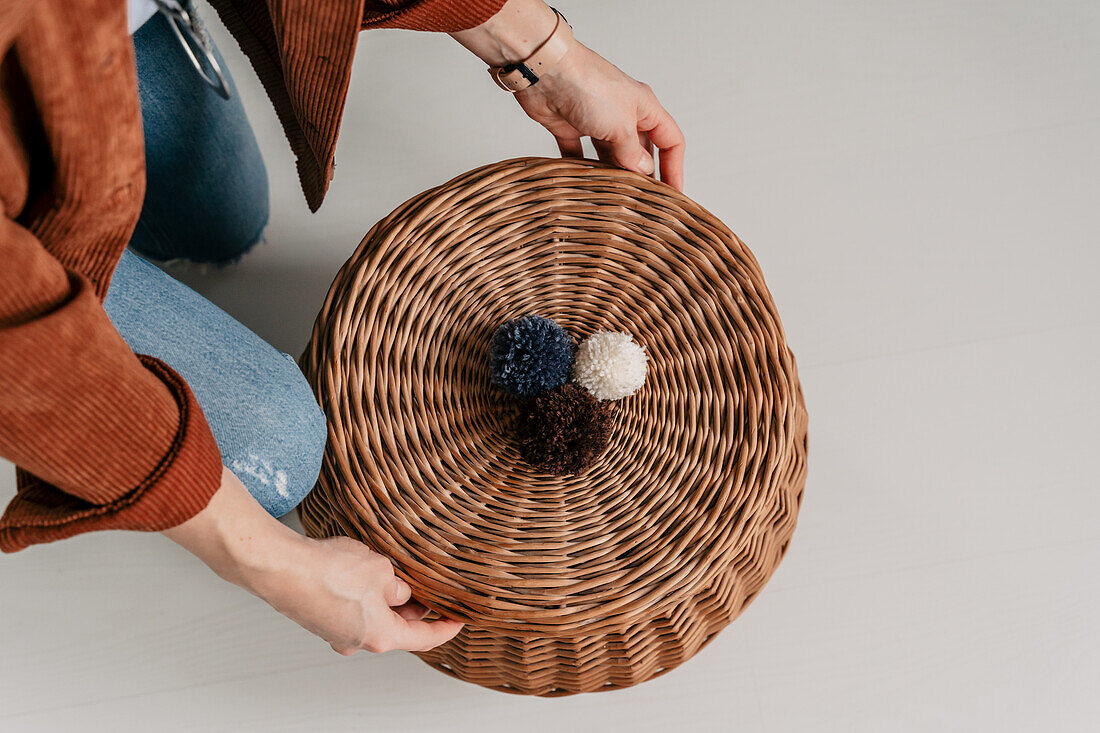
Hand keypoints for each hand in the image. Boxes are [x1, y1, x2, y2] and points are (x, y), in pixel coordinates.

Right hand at [254, 534, 463, 654]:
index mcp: (380, 636)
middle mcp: (357, 641)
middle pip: (397, 627)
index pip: (424, 638)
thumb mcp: (382, 571)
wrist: (280, 567)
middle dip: (414, 606)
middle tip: (427, 585)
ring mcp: (336, 631)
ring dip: (386, 597)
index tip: (459, 619)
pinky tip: (361, 570)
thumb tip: (399, 592)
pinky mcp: (320, 617)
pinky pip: (352, 608)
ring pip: (373, 615)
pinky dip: (364, 594)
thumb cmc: (328, 572)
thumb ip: (399, 586)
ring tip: (391, 569)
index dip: (446, 627)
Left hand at [451, 0, 684, 189]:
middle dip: (642, 175)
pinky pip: (579, 152)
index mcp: (644, 108)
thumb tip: (643, 171)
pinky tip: (583, 183)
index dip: (674, 167)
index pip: (670, 140)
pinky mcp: (570, 126)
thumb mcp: (620, 126)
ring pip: (609, 154)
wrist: (545, 72)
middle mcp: (622, 113)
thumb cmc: (589, 87)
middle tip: (642, 202)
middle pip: (640, 150)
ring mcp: (595, 120)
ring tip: (613, 198)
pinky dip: (581, 167)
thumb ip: (632, 153)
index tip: (673, 194)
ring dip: (612, 173)